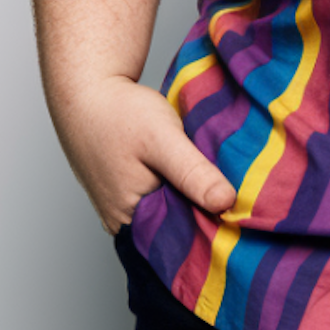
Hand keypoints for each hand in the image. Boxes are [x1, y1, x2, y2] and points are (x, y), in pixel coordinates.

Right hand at [51, 72, 236, 235]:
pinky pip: (157, 196)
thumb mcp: (163, 139)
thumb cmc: (119, 114)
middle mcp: (122, 221)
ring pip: (167, 208)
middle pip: (174, 224)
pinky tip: (190, 170)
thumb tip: (226, 203)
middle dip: (203, 208)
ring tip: (214, 177)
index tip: (242, 209)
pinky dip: (175, 185)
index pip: (182, 237)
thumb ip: (193, 173)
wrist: (88, 91)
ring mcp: (121, 206)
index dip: (213, 223)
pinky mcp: (123, 190)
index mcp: (130, 219)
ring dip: (189, 195)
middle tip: (236, 189)